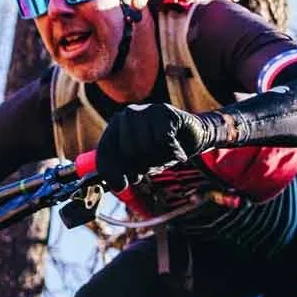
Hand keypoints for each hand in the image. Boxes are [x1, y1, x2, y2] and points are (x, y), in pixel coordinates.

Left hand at [93, 102, 212, 192]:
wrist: (191, 136)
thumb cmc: (160, 149)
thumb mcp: (139, 162)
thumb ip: (124, 171)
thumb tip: (117, 185)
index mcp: (116, 126)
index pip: (106, 150)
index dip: (111, 171)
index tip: (120, 186)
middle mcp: (128, 115)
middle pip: (128, 152)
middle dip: (142, 165)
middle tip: (153, 164)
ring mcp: (146, 110)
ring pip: (146, 146)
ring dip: (159, 158)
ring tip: (165, 154)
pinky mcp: (166, 112)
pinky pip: (163, 140)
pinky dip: (173, 152)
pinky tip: (178, 151)